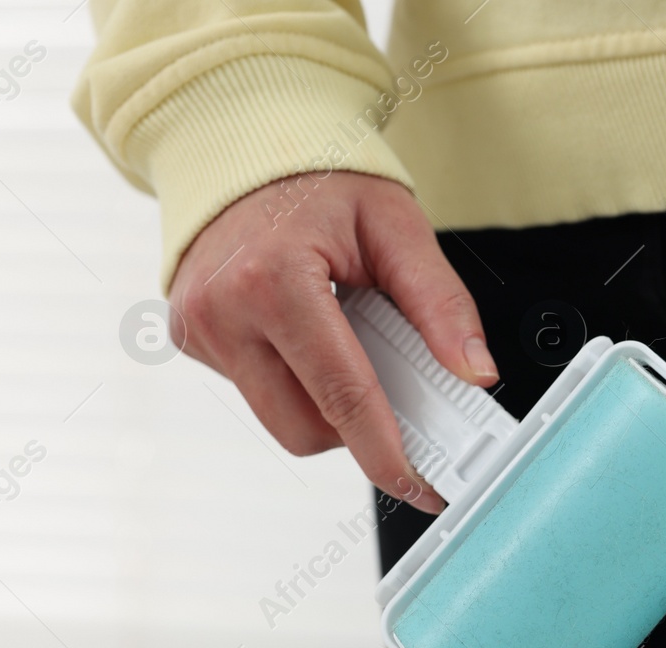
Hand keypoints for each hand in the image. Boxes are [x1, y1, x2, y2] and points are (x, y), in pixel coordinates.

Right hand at [170, 172, 497, 513]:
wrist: (244, 143)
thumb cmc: (322, 177)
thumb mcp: (398, 228)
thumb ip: (441, 306)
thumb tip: (476, 374)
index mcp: (273, 280)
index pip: (342, 394)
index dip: (386, 452)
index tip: (420, 487)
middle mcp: (222, 311)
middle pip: (305, 427)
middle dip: (358, 427)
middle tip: (397, 393)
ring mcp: (197, 329)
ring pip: (280, 419)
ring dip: (325, 404)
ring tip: (347, 343)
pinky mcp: (189, 339)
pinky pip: (256, 391)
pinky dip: (294, 379)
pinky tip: (307, 332)